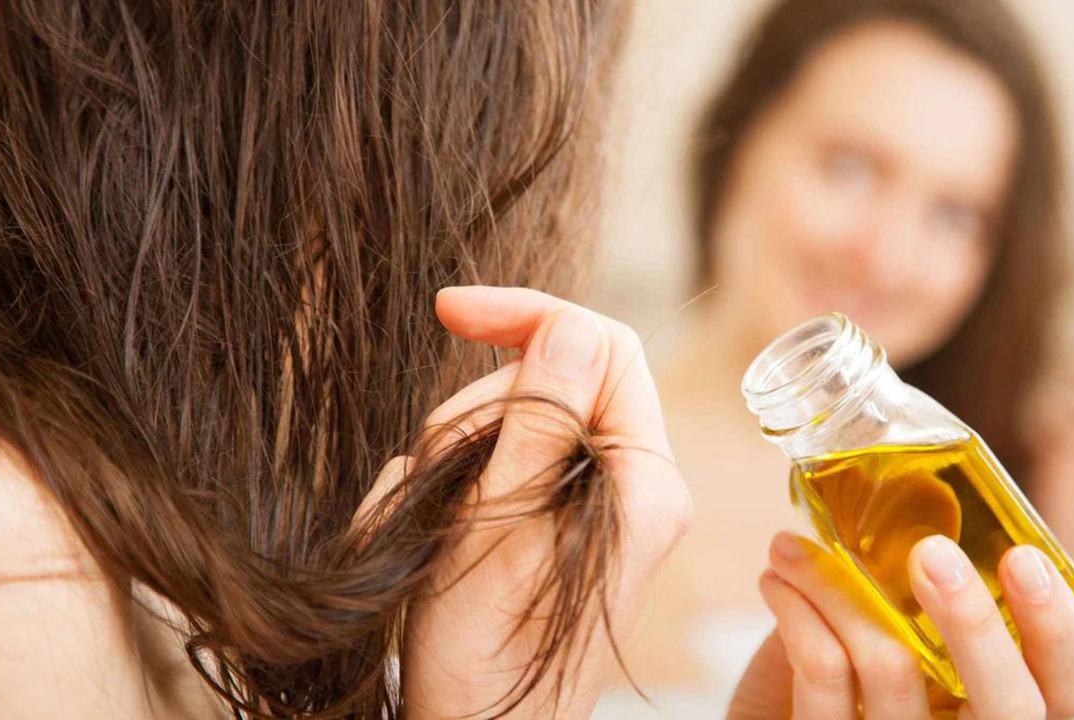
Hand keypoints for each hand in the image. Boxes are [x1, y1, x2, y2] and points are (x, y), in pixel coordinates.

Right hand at [367, 287, 690, 717]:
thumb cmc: (485, 651)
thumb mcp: (501, 524)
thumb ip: (542, 419)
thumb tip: (572, 325)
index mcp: (645, 480)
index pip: (606, 346)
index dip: (531, 317)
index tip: (450, 310)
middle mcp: (634, 484)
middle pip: (552, 379)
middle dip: (479, 408)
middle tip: (435, 474)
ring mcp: (597, 501)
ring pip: (515, 417)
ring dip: (455, 450)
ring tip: (428, 517)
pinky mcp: (559, 517)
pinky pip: (500, 459)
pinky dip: (453, 481)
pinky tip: (431, 531)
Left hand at [729, 533, 1073, 719]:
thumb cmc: (833, 677)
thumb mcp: (885, 636)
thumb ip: (914, 591)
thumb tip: (914, 492)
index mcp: (991, 706)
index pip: (1066, 690)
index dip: (1059, 631)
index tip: (1024, 557)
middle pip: (1009, 708)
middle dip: (976, 622)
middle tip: (932, 552)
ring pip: (892, 669)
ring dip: (839, 586)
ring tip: (792, 546)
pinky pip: (825, 675)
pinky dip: (798, 612)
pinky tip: (776, 581)